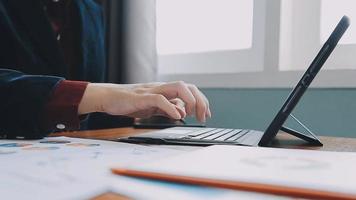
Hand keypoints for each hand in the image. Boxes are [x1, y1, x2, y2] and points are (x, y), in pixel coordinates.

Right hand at [78, 81, 210, 121]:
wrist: (109, 98)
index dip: (201, 101)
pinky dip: (170, 107)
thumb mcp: (153, 107)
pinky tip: (177, 116)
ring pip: (178, 88)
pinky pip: (160, 99)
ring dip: (189, 101)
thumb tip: (182, 113)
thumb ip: (167, 109)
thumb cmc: (130, 102)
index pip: (189, 90)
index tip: (206, 114)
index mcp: (165, 90)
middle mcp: (161, 88)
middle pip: (188, 87)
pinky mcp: (141, 97)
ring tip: (192, 115)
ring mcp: (152, 91)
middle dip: (200, 101)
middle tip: (203, 117)